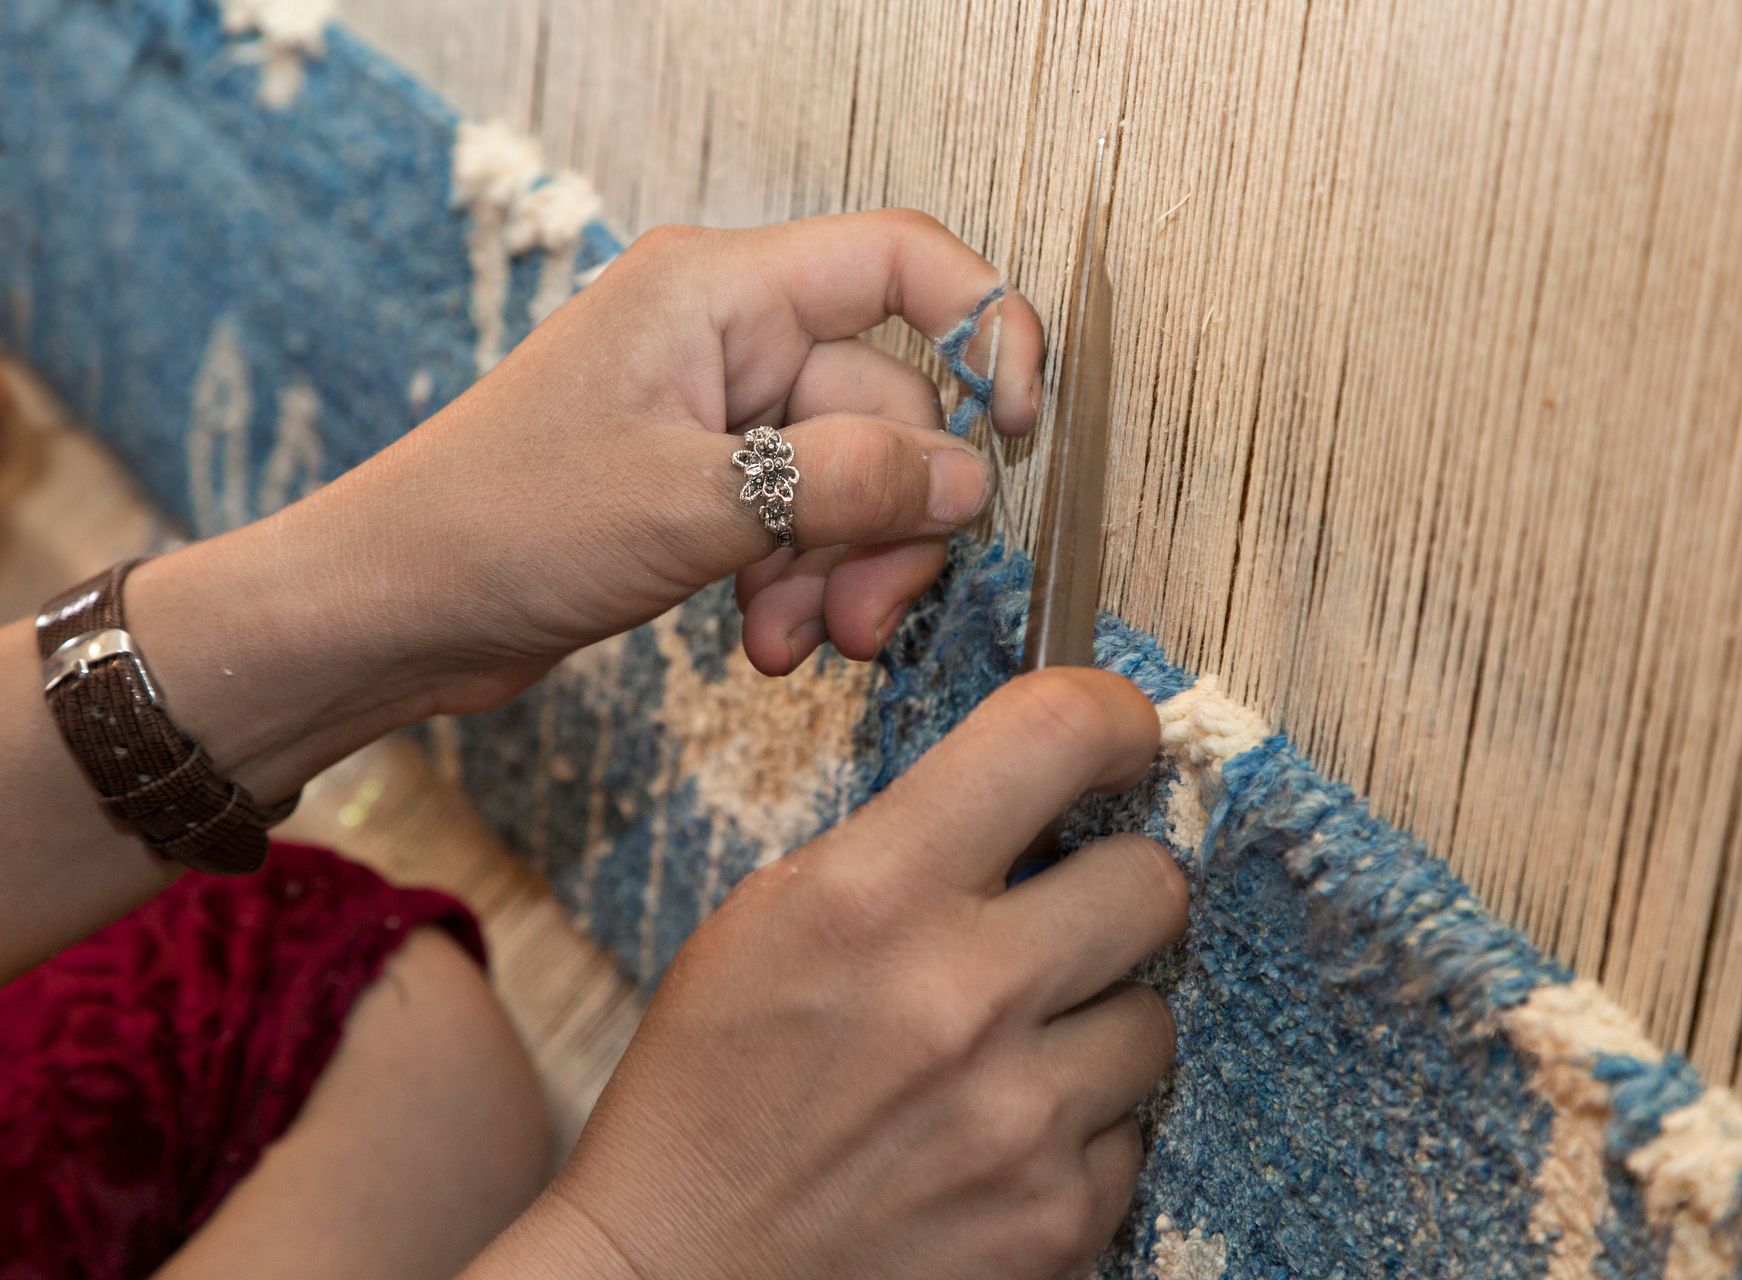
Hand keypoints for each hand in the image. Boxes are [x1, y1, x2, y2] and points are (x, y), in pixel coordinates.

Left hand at [326, 209, 1043, 703]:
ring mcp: (717, 414)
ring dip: (846, 569)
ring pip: (852, 479)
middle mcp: (727, 336)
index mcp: (720, 289)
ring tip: (800, 643)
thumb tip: (974, 478)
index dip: (985, 331)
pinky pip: (804, 522)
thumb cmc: (501, 526)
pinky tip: (763, 644)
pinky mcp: (705, 483)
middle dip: (891, 520)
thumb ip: (848, 482)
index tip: (1020, 430)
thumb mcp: (695, 505)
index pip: (901, 262)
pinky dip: (802, 585)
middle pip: (888, 404)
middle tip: (868, 616)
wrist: (392, 609)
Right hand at [468, 669, 1188, 1279]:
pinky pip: (1130, 1133)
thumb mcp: (769, 917)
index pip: (1057, 736)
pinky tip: (995, 1136)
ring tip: (1007, 1050)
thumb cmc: (710, 1090)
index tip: (1120, 740)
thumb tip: (1039, 796)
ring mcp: (1019, 1120)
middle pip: (1153, 881)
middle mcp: (960, 997)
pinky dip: (1078, 1130)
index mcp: (874, 895)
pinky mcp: (1056, 1220)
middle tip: (1059, 916)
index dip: (1112, 718)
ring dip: (1096, 1022)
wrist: (680, 1278)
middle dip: (1113, 888)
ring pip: (1154, 1016)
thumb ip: (906, 846)